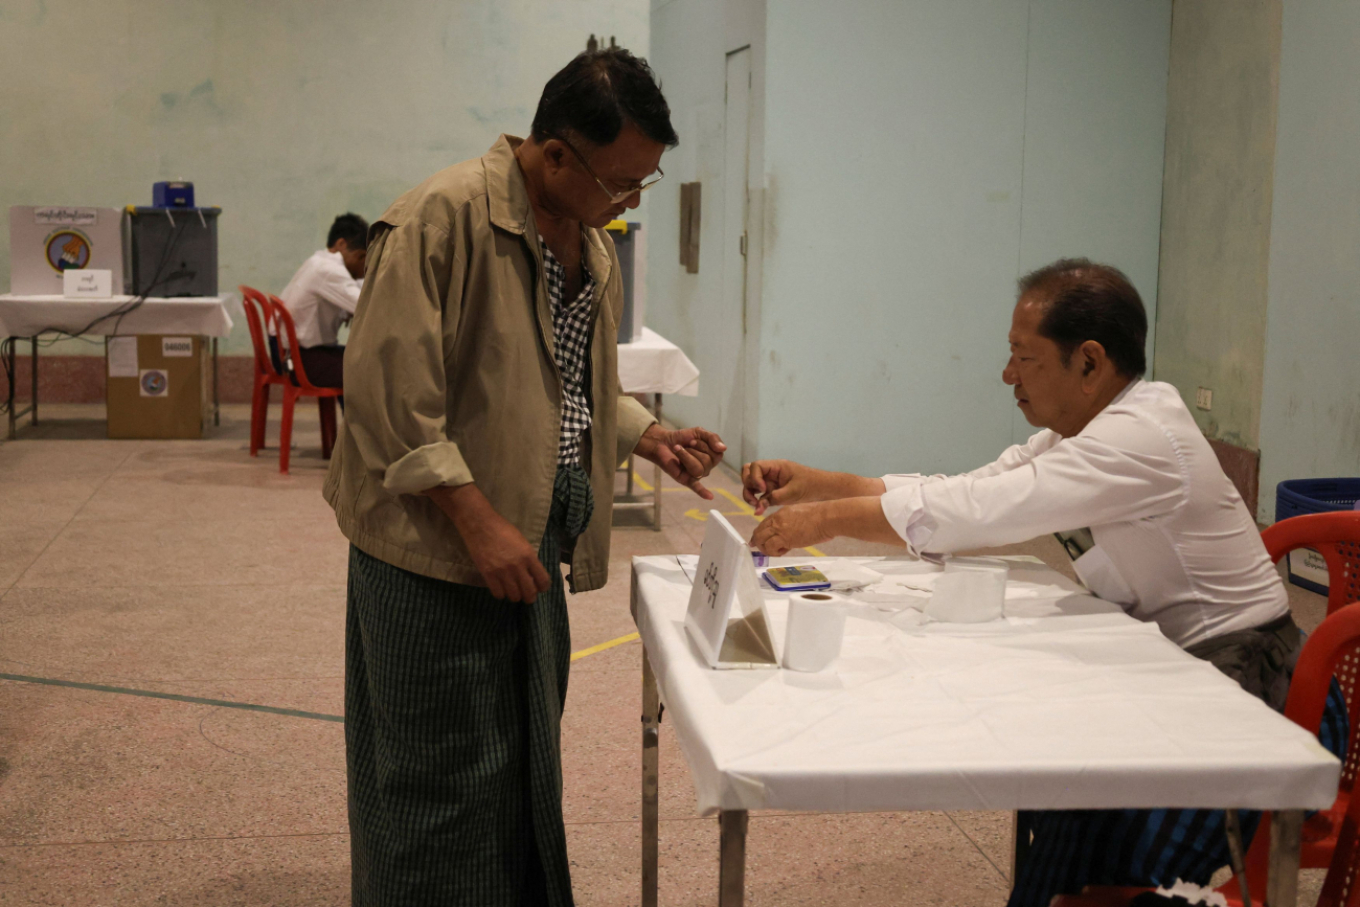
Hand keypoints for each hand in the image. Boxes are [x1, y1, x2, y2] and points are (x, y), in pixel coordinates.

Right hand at [426, 483, 551, 602]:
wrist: (481, 525)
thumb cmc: (503, 530)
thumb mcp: (523, 542)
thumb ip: (529, 559)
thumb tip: (533, 575)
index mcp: (529, 556)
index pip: (543, 580)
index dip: (543, 587)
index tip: (540, 588)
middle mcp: (518, 567)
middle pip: (529, 593)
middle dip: (530, 596)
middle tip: (527, 594)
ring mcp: (502, 572)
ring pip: (514, 596)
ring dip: (515, 596)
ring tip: (513, 590)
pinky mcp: (488, 575)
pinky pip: (498, 594)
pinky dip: (501, 594)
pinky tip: (500, 588)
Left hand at [634, 424, 725, 499]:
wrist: (663, 442)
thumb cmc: (683, 438)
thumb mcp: (699, 432)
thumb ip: (712, 438)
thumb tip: (723, 448)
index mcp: (713, 457)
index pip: (717, 454)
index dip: (704, 445)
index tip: (692, 440)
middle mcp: (707, 467)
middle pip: (707, 462)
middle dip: (694, 450)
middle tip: (686, 446)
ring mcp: (696, 475)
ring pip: (698, 469)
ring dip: (685, 456)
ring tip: (678, 450)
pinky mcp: (686, 480)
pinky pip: (696, 487)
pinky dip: (703, 492)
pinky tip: (709, 497)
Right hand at [742, 459, 813, 514]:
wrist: (822, 490)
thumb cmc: (810, 486)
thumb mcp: (793, 492)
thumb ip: (774, 498)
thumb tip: (757, 508)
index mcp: (776, 466)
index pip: (756, 466)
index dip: (754, 478)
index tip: (763, 489)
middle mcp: (771, 472)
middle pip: (749, 473)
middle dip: (748, 485)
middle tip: (754, 499)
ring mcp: (770, 481)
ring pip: (751, 484)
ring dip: (750, 494)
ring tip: (756, 505)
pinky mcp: (772, 491)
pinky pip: (759, 494)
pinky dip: (757, 501)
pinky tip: (760, 509)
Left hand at [749, 503, 833, 556]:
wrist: (826, 517)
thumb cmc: (820, 516)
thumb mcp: (801, 515)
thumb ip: (792, 523)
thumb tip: (793, 533)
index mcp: (781, 513)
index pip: (764, 523)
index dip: (759, 533)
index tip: (756, 540)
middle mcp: (777, 519)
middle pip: (759, 531)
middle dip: (757, 542)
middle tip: (761, 549)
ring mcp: (780, 528)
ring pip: (761, 540)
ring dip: (765, 549)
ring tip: (775, 552)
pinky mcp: (784, 538)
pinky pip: (770, 547)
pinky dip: (773, 552)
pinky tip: (782, 552)